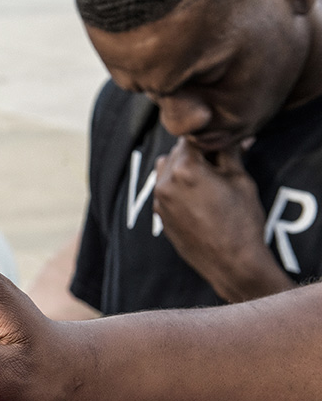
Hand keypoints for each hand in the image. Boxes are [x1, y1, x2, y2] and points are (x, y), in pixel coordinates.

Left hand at [153, 139, 294, 301]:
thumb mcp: (240, 179)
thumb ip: (227, 153)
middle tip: (218, 162)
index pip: (192, 139)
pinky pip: (164, 192)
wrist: (231, 262)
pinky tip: (197, 197)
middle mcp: (165, 183)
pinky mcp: (160, 217)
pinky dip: (177, 187)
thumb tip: (224, 137)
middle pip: (176, 153)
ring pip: (165, 170)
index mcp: (184, 169)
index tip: (223, 145)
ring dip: (181, 168)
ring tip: (206, 178)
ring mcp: (159, 202)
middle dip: (195, 153)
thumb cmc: (240, 221)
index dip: (209, 139)